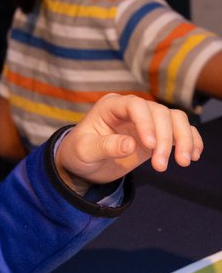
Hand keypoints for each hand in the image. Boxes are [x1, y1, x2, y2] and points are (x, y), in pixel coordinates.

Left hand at [54, 95, 202, 192]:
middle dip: (165, 140)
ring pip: (174, 119)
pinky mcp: (157, 134)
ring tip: (183, 163)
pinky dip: (190, 140)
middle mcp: (132, 109)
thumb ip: (105, 147)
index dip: (146, 123)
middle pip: (160, 113)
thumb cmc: (79, 154)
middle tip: (160, 167)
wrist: (84, 165)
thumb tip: (131, 145)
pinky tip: (193, 156)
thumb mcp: (84, 152)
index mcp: (111, 106)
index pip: (135, 106)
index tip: (149, 147)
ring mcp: (146, 120)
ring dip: (183, 139)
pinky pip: (179, 130)